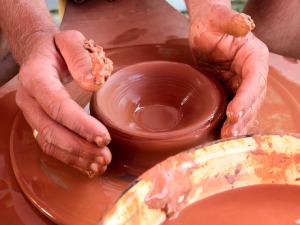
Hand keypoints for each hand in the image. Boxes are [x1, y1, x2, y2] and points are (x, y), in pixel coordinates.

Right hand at [16, 30, 111, 175]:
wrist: (38, 53)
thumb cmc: (57, 47)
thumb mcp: (70, 39)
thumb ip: (80, 56)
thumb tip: (91, 83)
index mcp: (36, 77)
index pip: (57, 106)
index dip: (80, 125)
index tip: (104, 137)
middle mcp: (29, 99)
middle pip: (51, 130)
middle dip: (79, 147)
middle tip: (105, 157)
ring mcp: (31, 113)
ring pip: (49, 142)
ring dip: (75, 157)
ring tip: (100, 164)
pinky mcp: (38, 122)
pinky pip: (49, 144)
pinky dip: (68, 157)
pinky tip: (87, 163)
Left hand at [188, 4, 268, 137]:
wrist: (204, 29)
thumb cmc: (212, 21)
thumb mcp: (219, 18)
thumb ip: (232, 21)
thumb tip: (245, 24)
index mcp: (254, 56)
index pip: (254, 80)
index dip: (246, 97)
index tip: (233, 112)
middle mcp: (252, 72)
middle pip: (253, 98)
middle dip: (242, 117)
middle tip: (228, 133)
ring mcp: (242, 83)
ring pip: (245, 107)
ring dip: (238, 124)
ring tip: (226, 138)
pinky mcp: (230, 89)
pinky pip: (234, 107)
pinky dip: (230, 121)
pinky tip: (222, 133)